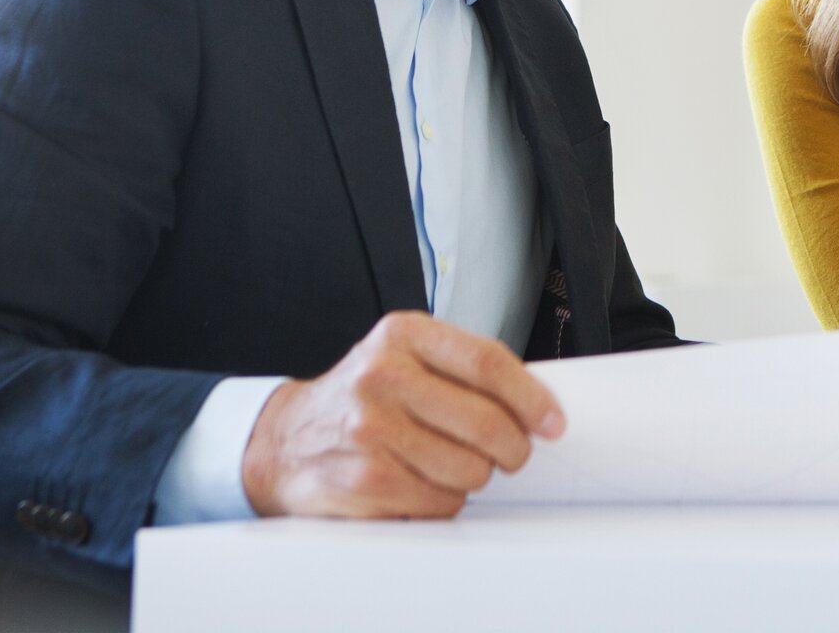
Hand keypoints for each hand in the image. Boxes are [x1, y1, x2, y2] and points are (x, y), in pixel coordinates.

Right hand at [241, 311, 564, 517]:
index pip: (488, 363)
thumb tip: (536, 404)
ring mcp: (370, 429)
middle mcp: (382, 376)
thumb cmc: (363, 398)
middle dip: (514, 448)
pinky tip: (424, 484)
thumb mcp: (404, 357)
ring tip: (453, 466)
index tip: (553, 422)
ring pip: (469, 469)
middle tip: (513, 455)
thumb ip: (461, 368)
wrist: (285, 440)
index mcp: (403, 335)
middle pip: (486, 422)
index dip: (532, 398)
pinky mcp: (364, 479)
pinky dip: (445, 502)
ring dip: (475, 477)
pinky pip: (440, 503)